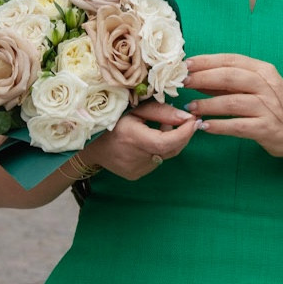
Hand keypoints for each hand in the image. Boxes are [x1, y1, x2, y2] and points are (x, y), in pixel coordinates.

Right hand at [83, 99, 197, 180]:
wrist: (88, 143)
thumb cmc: (112, 119)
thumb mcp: (135, 109)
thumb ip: (162, 112)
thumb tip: (188, 118)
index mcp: (133, 138)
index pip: (167, 142)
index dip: (184, 133)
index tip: (194, 121)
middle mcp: (135, 157)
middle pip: (170, 150)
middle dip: (182, 136)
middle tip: (185, 122)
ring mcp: (135, 169)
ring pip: (164, 156)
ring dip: (168, 142)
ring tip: (159, 128)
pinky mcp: (134, 175)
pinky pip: (155, 162)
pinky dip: (157, 151)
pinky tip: (146, 141)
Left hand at [185, 53, 282, 164]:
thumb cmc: (275, 107)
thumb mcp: (257, 88)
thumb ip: (230, 83)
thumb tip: (197, 77)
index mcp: (263, 70)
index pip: (231, 60)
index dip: (206, 61)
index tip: (186, 64)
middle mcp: (266, 85)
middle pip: (229, 77)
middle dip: (202, 78)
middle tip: (182, 83)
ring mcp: (267, 107)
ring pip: (231, 102)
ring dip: (207, 104)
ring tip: (190, 108)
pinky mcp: (266, 128)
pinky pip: (237, 126)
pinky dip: (219, 126)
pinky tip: (204, 126)